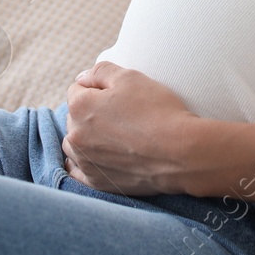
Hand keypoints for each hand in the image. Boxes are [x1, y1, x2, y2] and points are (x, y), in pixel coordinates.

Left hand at [61, 62, 199, 196]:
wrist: (181, 153)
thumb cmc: (158, 111)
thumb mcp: (131, 77)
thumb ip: (100, 71)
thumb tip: (82, 78)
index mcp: (80, 107)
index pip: (77, 90)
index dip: (97, 88)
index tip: (117, 95)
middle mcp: (76, 135)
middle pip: (75, 117)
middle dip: (90, 113)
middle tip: (120, 115)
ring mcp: (85, 161)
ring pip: (74, 144)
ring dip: (85, 138)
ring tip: (110, 136)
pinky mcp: (97, 182)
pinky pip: (78, 171)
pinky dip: (84, 163)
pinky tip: (97, 158)